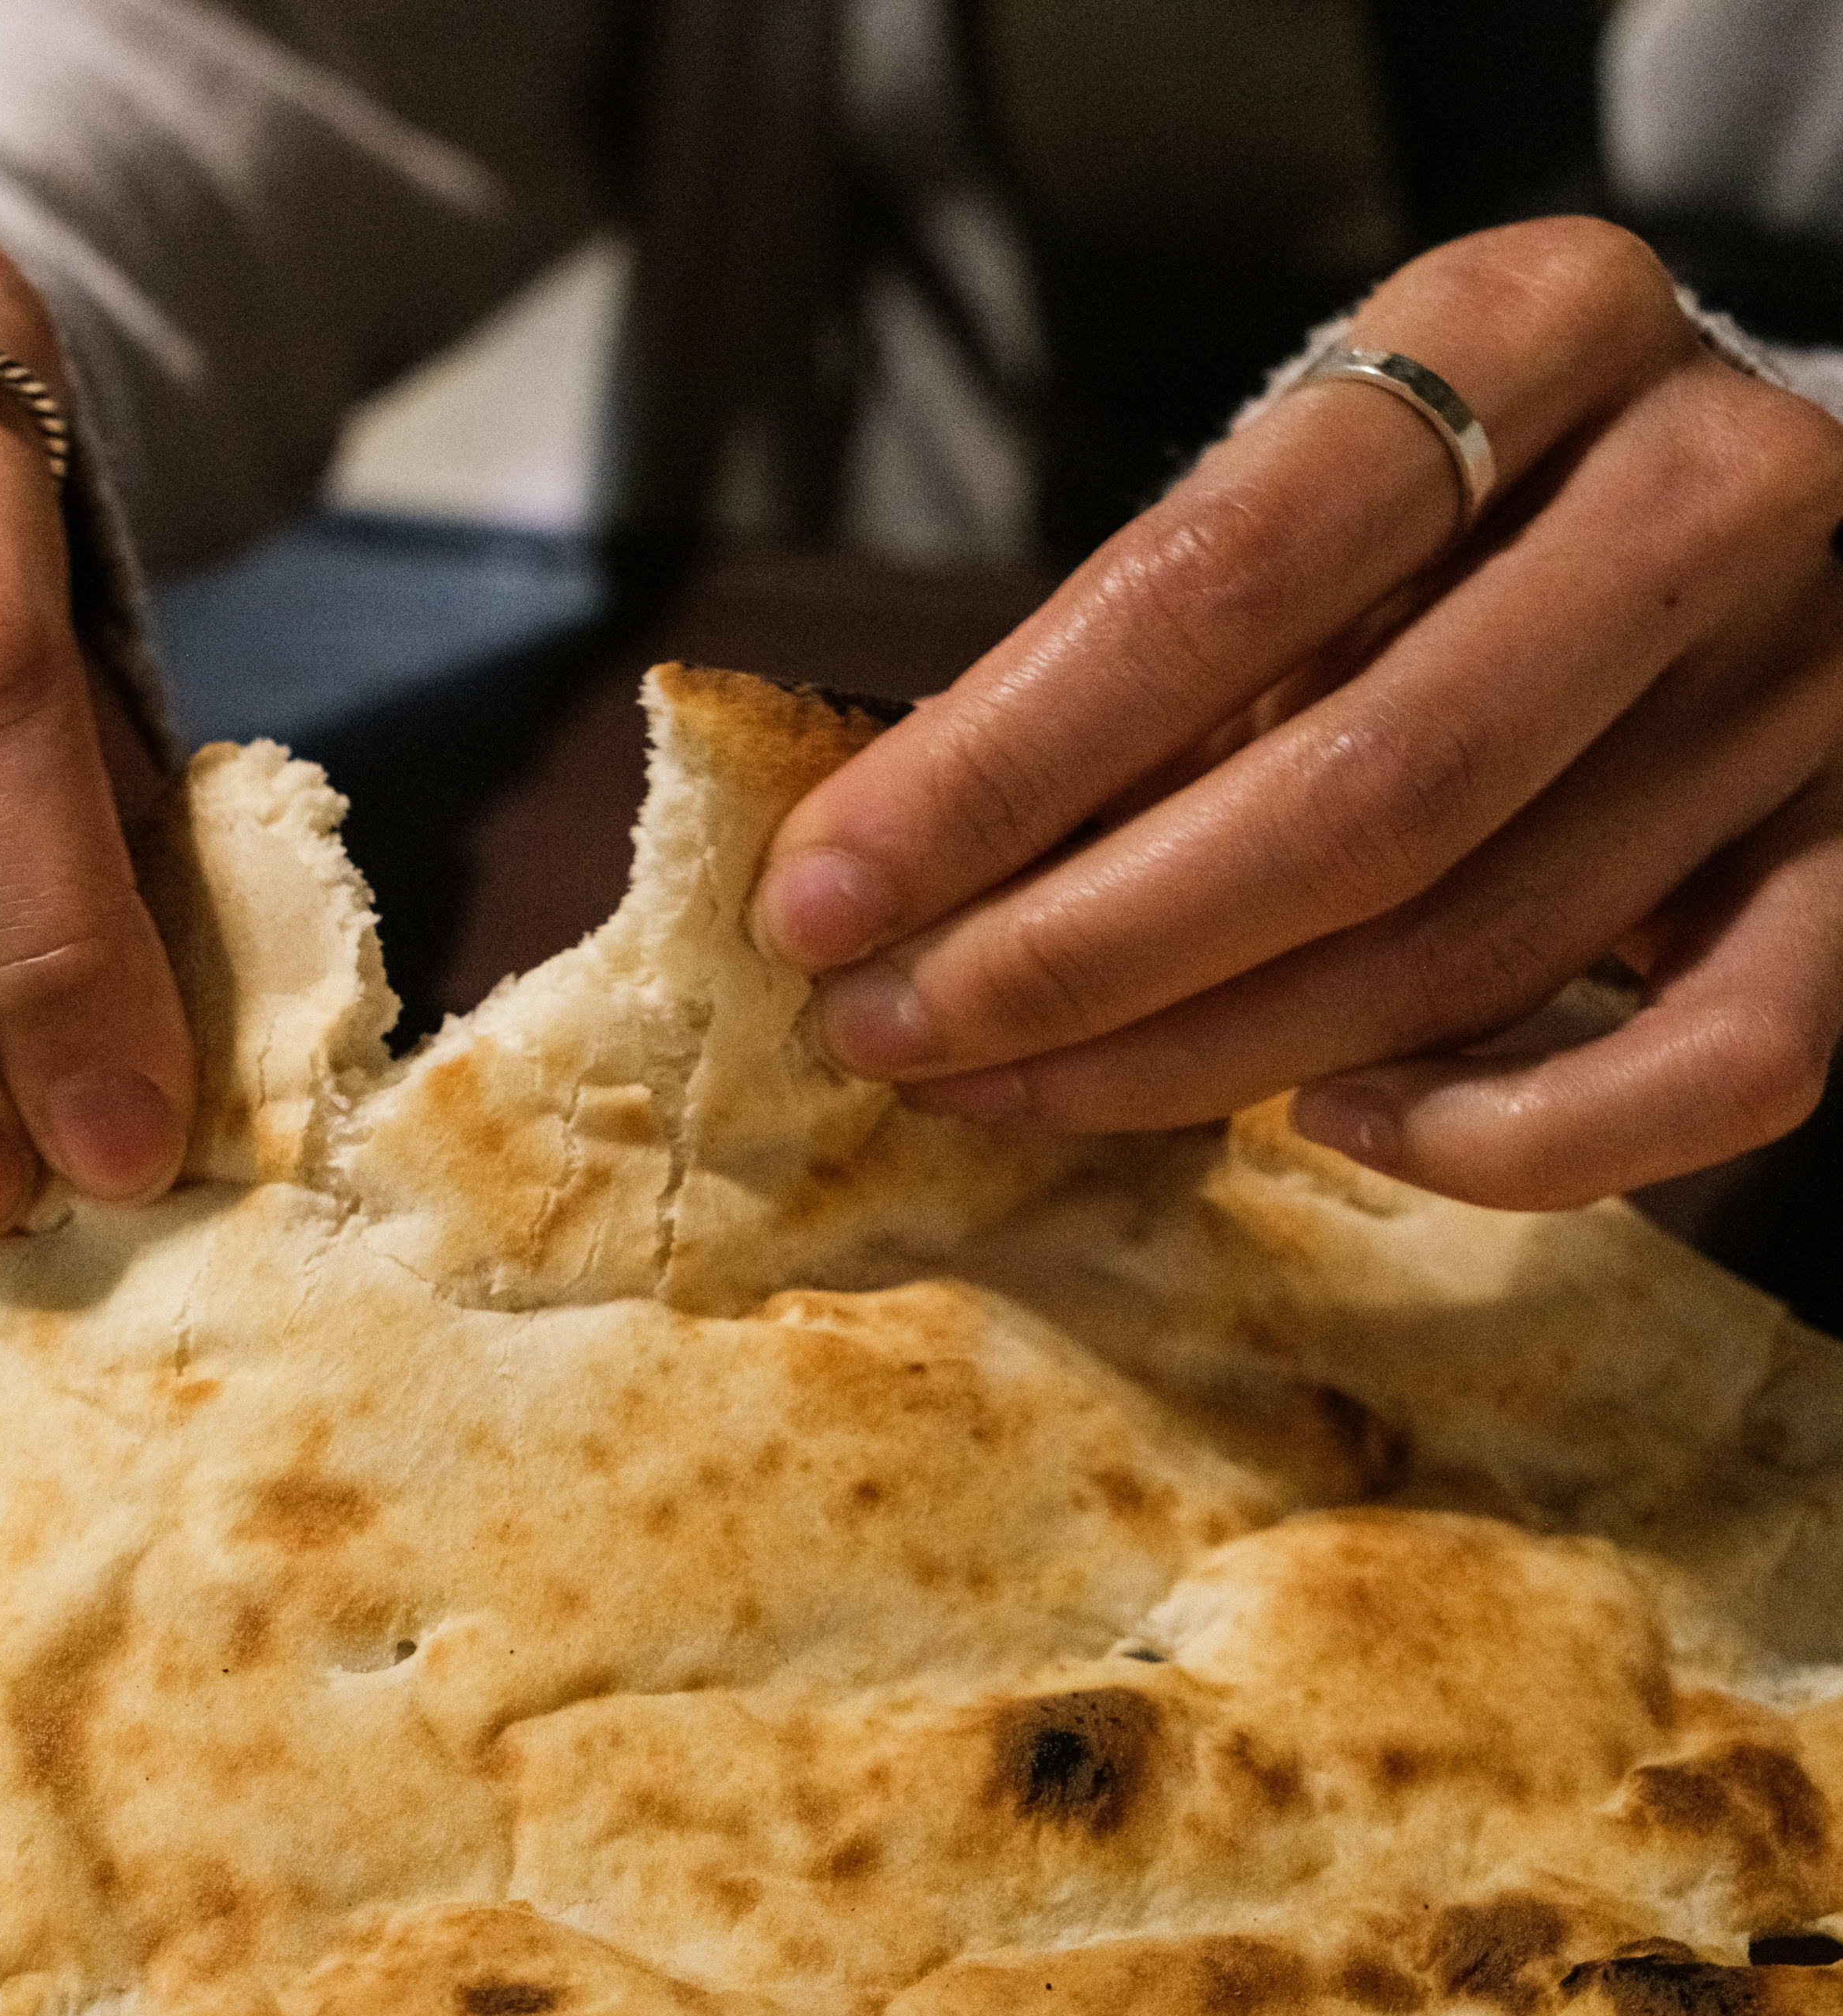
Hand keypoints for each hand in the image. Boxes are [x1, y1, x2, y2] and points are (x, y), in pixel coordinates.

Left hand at [755, 217, 1842, 1209]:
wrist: (1731, 514)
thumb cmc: (1452, 520)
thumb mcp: (1294, 518)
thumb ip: (1123, 665)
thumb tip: (876, 879)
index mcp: (1528, 326)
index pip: (1212, 574)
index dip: (994, 766)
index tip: (825, 894)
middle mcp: (1704, 487)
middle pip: (1355, 789)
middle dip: (1074, 951)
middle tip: (890, 1032)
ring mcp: (1817, 681)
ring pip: (1481, 938)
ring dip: (1201, 1057)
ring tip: (1008, 1085)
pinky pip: (1721, 1061)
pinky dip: (1507, 1137)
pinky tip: (1333, 1117)